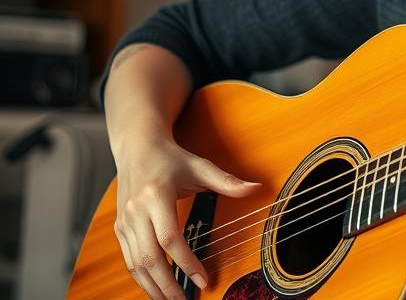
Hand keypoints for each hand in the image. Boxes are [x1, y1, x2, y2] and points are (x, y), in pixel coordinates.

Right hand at [113, 135, 261, 298]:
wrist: (137, 148)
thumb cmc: (171, 159)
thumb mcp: (200, 167)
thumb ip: (227, 181)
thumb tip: (257, 187)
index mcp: (156, 196)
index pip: (170, 238)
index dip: (187, 262)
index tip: (203, 279)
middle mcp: (136, 211)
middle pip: (149, 258)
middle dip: (167, 284)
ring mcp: (124, 221)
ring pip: (135, 264)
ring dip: (152, 287)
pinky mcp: (119, 228)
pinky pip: (128, 259)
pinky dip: (141, 278)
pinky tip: (156, 288)